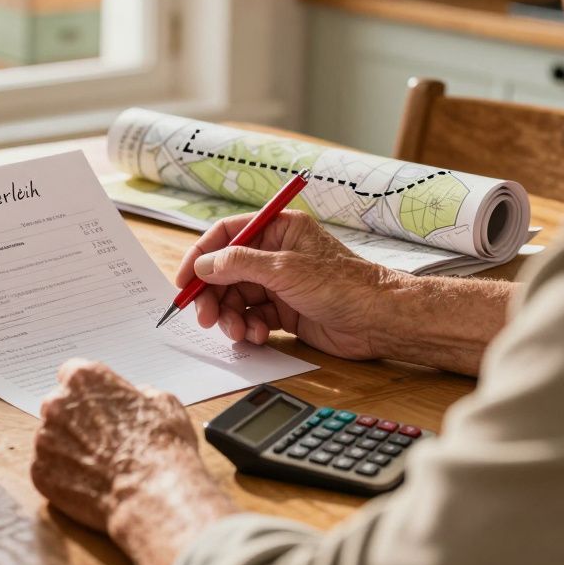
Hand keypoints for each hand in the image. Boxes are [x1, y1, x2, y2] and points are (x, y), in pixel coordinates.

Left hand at [32, 360, 235, 564]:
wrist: (152, 495)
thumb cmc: (161, 448)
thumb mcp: (164, 404)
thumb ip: (140, 394)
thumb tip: (137, 397)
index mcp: (83, 379)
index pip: (73, 374)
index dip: (88, 392)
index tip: (97, 405)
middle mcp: (56, 404)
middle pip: (59, 406)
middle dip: (76, 419)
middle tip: (102, 439)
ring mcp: (44, 439)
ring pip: (52, 439)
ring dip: (69, 448)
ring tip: (99, 465)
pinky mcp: (40, 471)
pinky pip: (49, 468)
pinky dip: (64, 475)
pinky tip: (90, 483)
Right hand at [175, 210, 402, 360]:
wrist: (379, 320)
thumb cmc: (344, 285)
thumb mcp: (285, 269)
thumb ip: (239, 264)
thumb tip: (204, 265)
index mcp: (278, 229)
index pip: (227, 235)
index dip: (201, 256)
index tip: (183, 281)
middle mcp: (276, 254)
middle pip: (226, 271)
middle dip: (213, 295)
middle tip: (205, 317)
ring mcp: (279, 283)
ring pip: (237, 298)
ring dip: (231, 316)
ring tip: (239, 332)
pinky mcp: (285, 311)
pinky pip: (252, 317)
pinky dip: (249, 328)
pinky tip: (258, 335)